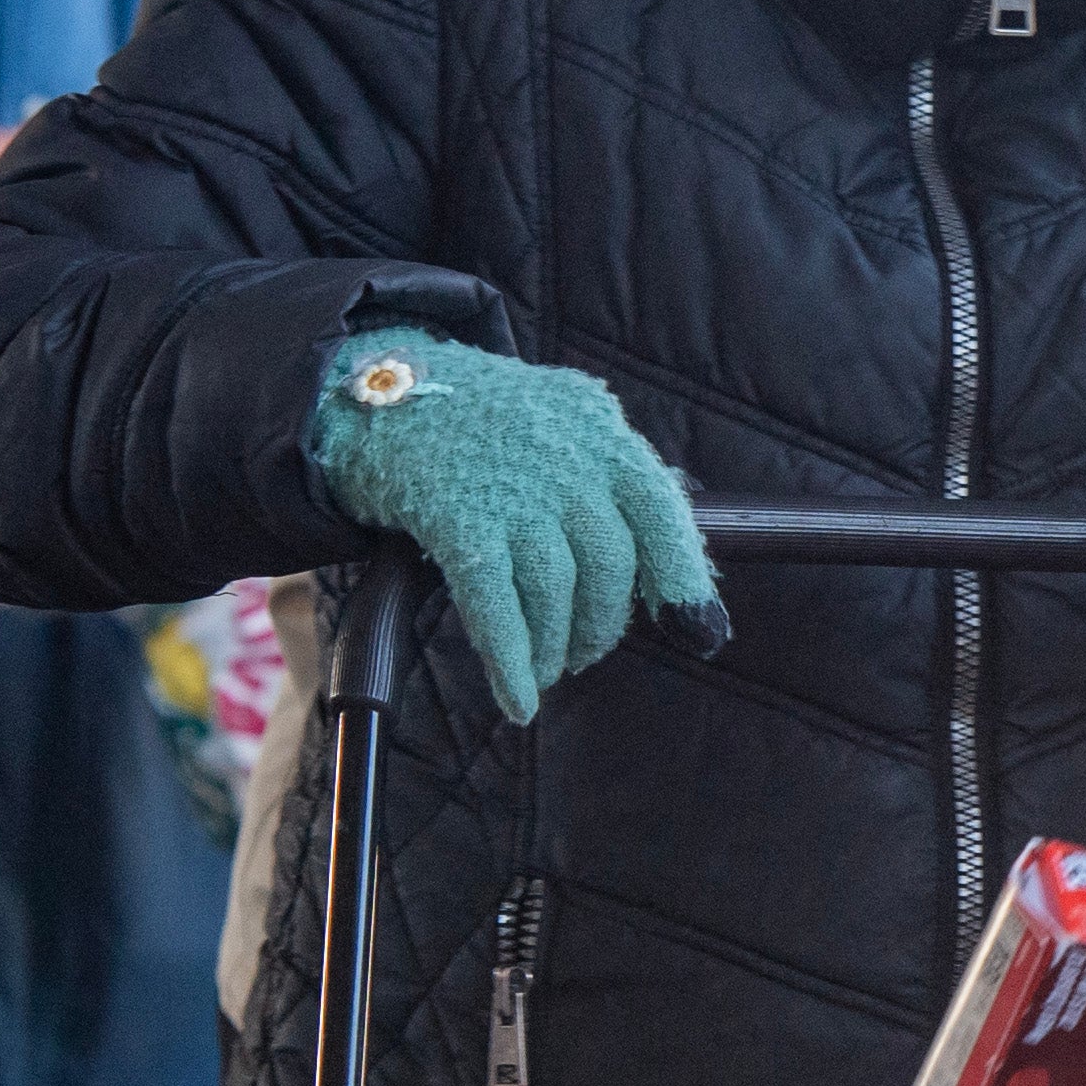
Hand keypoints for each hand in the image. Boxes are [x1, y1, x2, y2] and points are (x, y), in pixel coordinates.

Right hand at [306, 328, 723, 722]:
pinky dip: (510, 662)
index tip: (701, 633)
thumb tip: (673, 559)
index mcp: (601, 431)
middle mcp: (564, 455)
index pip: (661, 509)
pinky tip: (518, 699)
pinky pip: (495, 606)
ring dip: (555, 647)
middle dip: (602, 625)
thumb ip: (613, 480)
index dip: (684, 578)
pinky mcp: (456, 515)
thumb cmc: (486, 421)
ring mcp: (512, 485)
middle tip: (585, 653)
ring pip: (555, 590)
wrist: (384, 387)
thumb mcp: (563, 423)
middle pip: (608, 562)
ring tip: (549, 669)